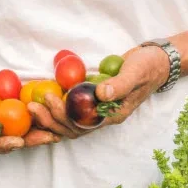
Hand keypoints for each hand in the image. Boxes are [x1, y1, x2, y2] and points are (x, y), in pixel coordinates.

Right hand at [0, 74, 58, 153]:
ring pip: (20, 127)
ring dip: (39, 128)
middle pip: (11, 140)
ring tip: (57, 128)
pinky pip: (21, 110)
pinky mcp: (4, 106)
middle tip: (50, 137)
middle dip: (32, 140)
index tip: (19, 142)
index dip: (5, 145)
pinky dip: (36, 111)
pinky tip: (50, 109)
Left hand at [28, 44, 169, 136]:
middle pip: (72, 127)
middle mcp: (103, 116)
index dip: (64, 117)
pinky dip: (57, 106)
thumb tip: (100, 94)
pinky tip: (44, 96)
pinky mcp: (92, 97)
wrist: (155, 60)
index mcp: (113, 115)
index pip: (83, 125)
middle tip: (32, 106)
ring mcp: (97, 108)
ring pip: (69, 120)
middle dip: (50, 120)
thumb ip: (120, 85)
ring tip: (33, 105)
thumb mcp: (136, 73)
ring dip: (50, 116)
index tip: (50, 100)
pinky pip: (72, 107)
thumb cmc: (148, 66)